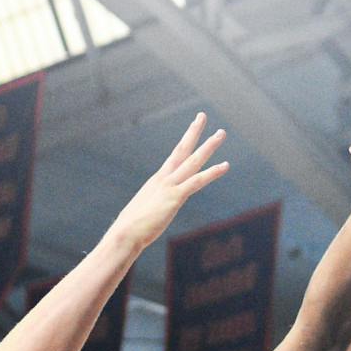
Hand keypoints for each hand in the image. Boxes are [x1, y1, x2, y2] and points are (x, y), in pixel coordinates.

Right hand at [106, 113, 229, 250]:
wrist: (124, 235)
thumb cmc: (132, 228)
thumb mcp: (145, 212)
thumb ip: (153, 206)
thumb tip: (154, 210)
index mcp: (157, 180)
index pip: (174, 156)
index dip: (185, 142)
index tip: (192, 128)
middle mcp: (163, 178)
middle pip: (181, 149)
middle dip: (193, 131)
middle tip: (202, 115)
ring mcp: (169, 186)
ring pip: (192, 160)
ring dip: (208, 146)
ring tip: (221, 133)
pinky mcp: (174, 197)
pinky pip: (197, 181)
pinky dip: (212, 172)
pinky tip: (226, 165)